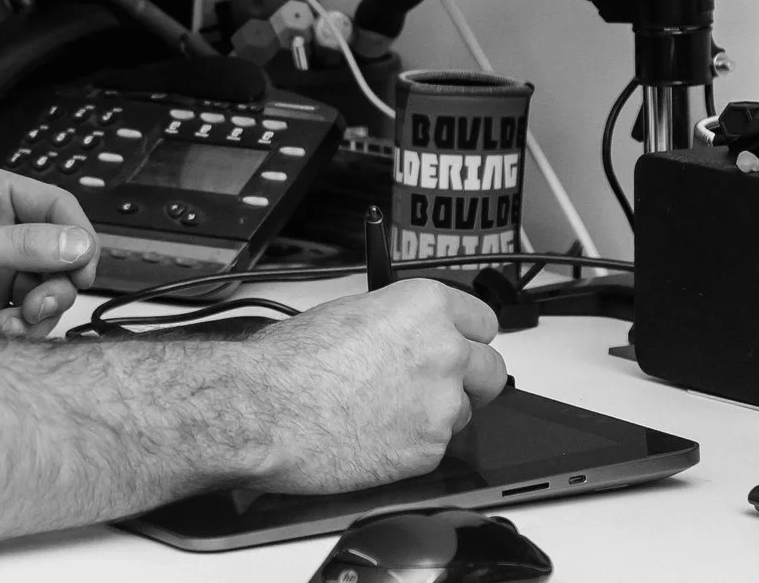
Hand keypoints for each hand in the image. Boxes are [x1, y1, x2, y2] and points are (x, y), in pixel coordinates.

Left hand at [0, 165, 98, 336]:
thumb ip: (21, 244)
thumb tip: (74, 242)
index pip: (54, 206)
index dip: (75, 234)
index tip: (84, 264)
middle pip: (58, 252)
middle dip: (58, 280)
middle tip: (45, 301)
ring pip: (47, 289)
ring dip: (41, 309)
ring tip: (20, 319)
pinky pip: (27, 317)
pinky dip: (23, 328)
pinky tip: (1, 330)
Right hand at [248, 279, 507, 493]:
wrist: (267, 410)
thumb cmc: (291, 361)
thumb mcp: (347, 313)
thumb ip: (395, 322)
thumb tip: (404, 334)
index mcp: (424, 307)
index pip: (482, 320)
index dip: (466, 335)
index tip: (458, 343)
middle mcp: (444, 352)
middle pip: (491, 369)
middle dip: (470, 377)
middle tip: (437, 383)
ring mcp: (442, 405)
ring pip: (465, 412)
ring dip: (438, 413)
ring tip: (388, 412)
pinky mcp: (429, 451)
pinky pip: (435, 446)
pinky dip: (412, 444)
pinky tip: (374, 435)